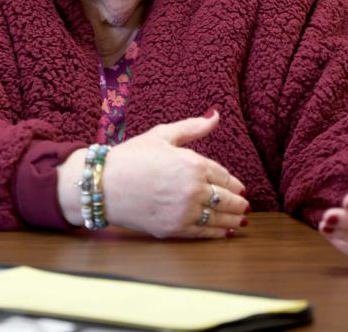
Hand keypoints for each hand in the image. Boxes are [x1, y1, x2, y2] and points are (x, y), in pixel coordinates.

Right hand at [58, 110, 248, 237]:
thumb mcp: (163, 135)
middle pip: (225, 198)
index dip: (234, 183)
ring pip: (218, 217)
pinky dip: (217, 233)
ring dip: (233, 220)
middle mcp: (193, 189)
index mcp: (193, 163)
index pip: (223, 176)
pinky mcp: (173, 229)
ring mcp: (184, 211)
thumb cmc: (131, 156)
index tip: (240, 187)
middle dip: (238, 203)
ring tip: (242, 221)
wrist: (102, 185)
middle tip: (245, 206)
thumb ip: (193, 127)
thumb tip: (216, 115)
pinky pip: (203, 232)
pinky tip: (225, 233)